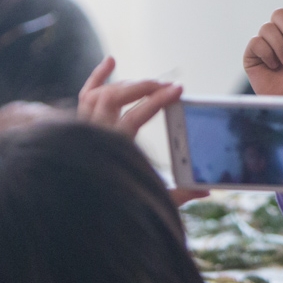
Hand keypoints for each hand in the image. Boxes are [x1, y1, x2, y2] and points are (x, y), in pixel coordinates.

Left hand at [77, 56, 206, 204]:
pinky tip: (111, 62)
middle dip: (144, 86)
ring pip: (99, 94)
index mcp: (111, 151)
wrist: (74, 220)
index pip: (136, 115)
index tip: (178, 91)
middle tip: (168, 87)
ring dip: (125, 84)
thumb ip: (179, 194)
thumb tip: (207, 191)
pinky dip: (96, 77)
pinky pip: (84, 96)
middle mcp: (92, 136)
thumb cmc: (113, 211)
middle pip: (115, 96)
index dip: (159, 100)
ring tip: (149, 85)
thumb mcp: (151, 202)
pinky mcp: (77, 130)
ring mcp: (81, 131)